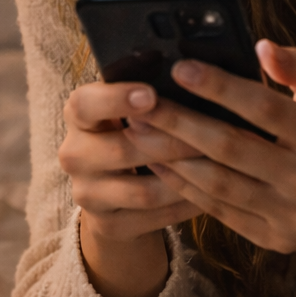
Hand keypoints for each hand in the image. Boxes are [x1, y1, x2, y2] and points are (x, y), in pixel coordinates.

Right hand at [60, 81, 203, 296]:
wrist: (114, 193)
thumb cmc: (134, 134)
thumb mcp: (131, 110)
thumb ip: (151, 93)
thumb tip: (198, 70)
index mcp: (78, 115)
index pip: (86, 103)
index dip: (118, 99)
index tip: (152, 94)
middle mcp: (74, 154)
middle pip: (122, 150)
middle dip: (172, 143)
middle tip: (214, 134)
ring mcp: (87, 194)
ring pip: (143, 191)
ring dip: (186, 179)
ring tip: (221, 166)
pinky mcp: (106, 225)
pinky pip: (154, 218)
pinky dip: (186, 205)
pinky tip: (213, 194)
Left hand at [136, 40, 295, 296]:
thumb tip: (262, 47)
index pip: (266, 109)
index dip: (220, 87)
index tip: (180, 67)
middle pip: (231, 148)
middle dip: (179, 122)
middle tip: (140, 102)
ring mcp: (290, 215)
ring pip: (217, 183)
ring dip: (171, 156)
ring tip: (138, 130)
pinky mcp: (272, 239)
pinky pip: (218, 210)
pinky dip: (183, 185)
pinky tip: (158, 162)